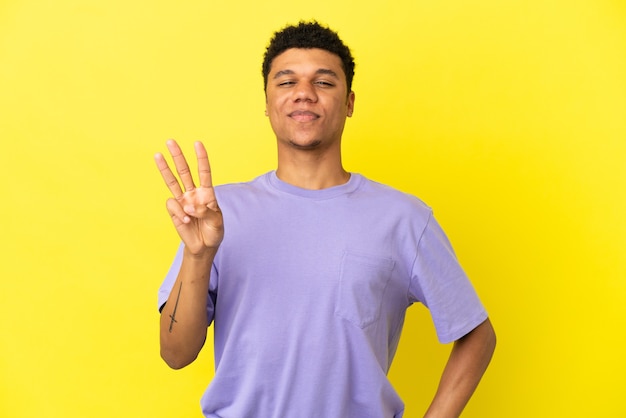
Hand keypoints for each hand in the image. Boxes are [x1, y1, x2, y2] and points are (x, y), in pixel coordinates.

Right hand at [155, 140, 223, 255]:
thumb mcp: (217, 222)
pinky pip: (173, 206)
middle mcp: (193, 194)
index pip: (204, 172)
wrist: (204, 247)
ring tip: (157, 154)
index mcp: (207, 193)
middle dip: (178, 156)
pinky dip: (180, 213)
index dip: (201, 158)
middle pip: (184, 172)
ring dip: (165, 168)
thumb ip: (206, 212)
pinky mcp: (175, 211)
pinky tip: (186, 221)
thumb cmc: (214, 232)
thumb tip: (189, 206)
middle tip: (170, 141)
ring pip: (172, 181)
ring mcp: (182, 201)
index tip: (197, 144)